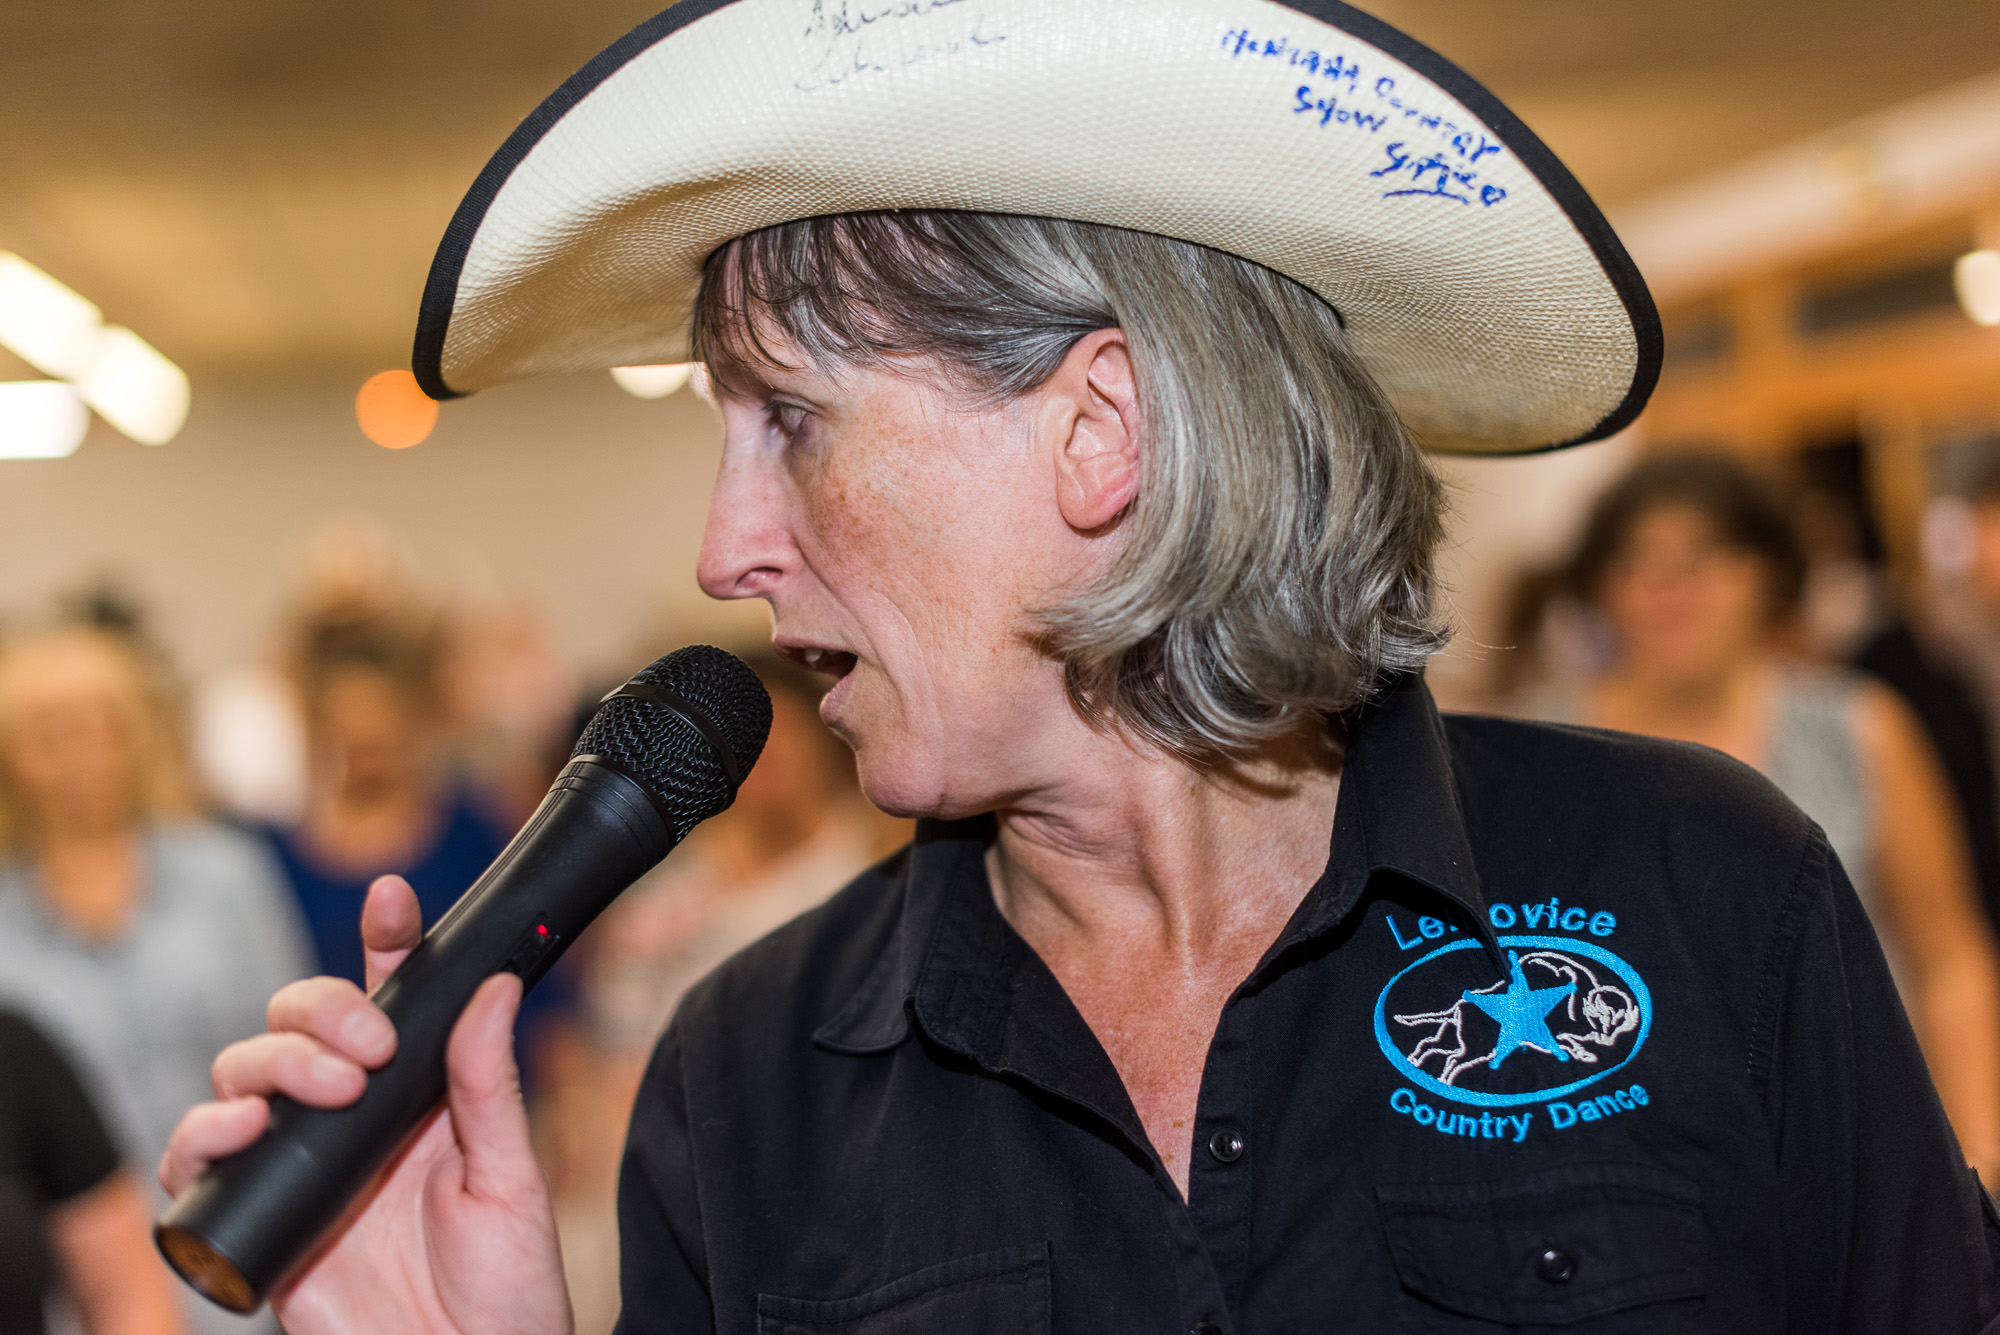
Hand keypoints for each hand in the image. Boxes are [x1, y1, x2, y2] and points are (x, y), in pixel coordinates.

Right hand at [161, 876, 572, 1334]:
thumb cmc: (504, 1290)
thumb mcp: (509, 1178)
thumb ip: (489, 1086)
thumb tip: (494, 986)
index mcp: (420, 1095)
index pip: (392, 999)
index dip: (383, 941)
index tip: (391, 901)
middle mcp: (353, 1118)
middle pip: (300, 1023)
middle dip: (321, 1011)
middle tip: (369, 1050)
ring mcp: (300, 1164)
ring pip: (243, 1074)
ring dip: (269, 1061)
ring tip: (323, 1092)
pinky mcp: (256, 1219)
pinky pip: (198, 1163)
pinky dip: (201, 1136)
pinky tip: (239, 1131)